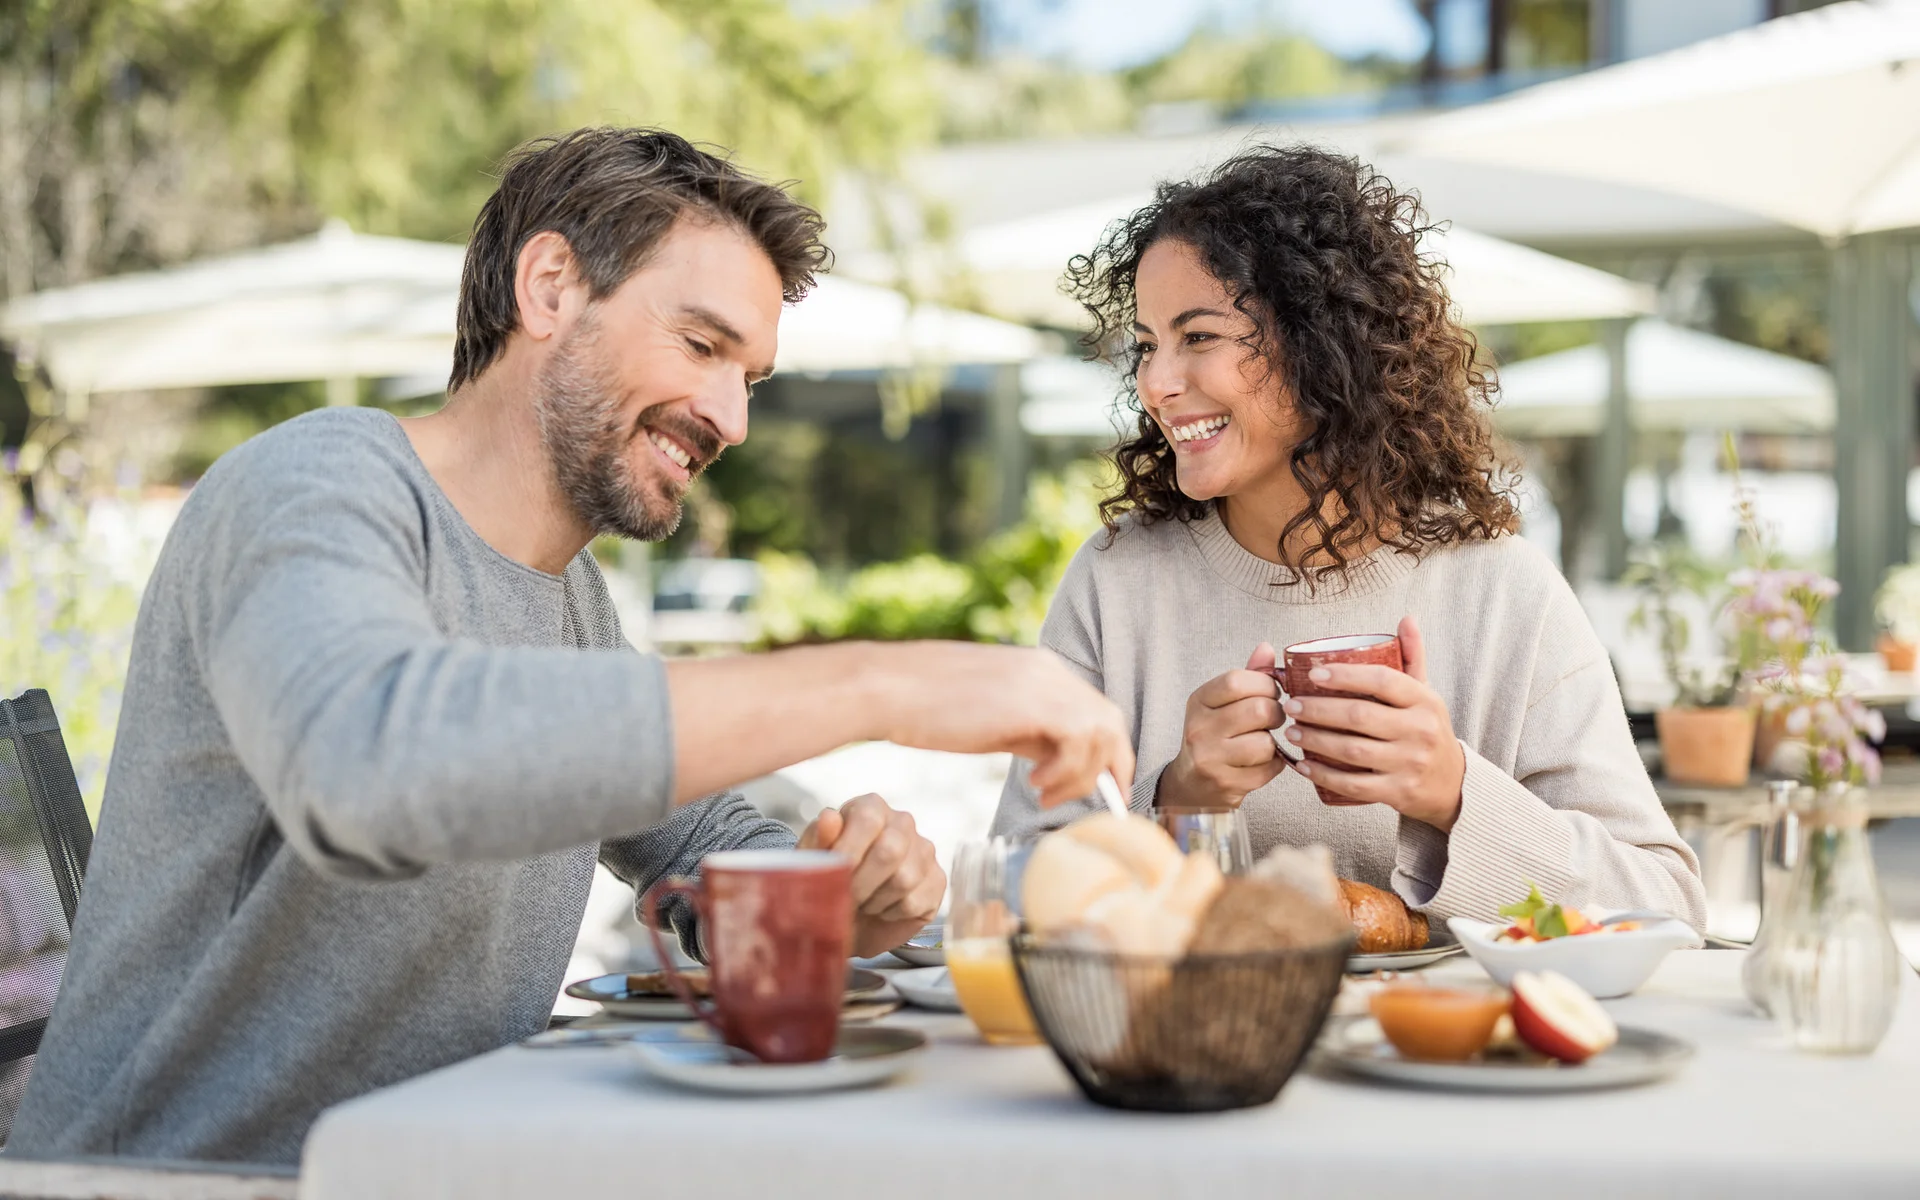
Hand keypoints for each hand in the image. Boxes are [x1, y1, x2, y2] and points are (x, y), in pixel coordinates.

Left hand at [798, 793, 945, 958]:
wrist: (850, 917)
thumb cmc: (830, 880)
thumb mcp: (813, 860)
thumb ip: (817, 838)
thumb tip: (829, 818)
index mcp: (871, 807)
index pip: (868, 820)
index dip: (849, 852)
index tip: (832, 876)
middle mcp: (903, 822)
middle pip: (889, 851)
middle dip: (861, 883)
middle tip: (845, 898)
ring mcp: (924, 851)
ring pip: (903, 880)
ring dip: (874, 901)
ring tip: (862, 901)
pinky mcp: (937, 881)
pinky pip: (915, 902)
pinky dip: (890, 914)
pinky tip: (880, 909)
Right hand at [874, 642, 1133, 807]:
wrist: (887, 688)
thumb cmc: (924, 707)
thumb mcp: (990, 720)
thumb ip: (1028, 732)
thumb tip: (1055, 759)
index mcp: (1039, 670)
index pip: (1095, 710)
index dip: (1105, 752)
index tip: (1097, 786)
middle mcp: (1049, 670)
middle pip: (1111, 720)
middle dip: (1109, 767)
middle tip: (1085, 800)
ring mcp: (1043, 682)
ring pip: (1102, 731)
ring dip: (1082, 774)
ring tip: (1045, 794)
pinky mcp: (1033, 701)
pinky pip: (1080, 739)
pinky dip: (1067, 770)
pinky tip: (1034, 783)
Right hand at [1157, 643, 1286, 809]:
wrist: (1191, 785)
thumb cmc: (1213, 737)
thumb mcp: (1221, 703)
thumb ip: (1246, 676)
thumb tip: (1266, 648)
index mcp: (1198, 701)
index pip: (1236, 681)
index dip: (1264, 683)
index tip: (1270, 692)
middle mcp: (1199, 729)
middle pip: (1258, 710)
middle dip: (1276, 713)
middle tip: (1272, 719)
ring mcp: (1210, 759)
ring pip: (1265, 743)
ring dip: (1273, 743)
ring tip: (1263, 742)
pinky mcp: (1226, 784)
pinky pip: (1268, 769)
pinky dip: (1273, 765)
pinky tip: (1260, 763)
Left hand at [1281, 616, 1465, 830]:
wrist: (1452, 784)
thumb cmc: (1428, 730)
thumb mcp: (1426, 694)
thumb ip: (1412, 657)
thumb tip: (1405, 619)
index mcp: (1424, 701)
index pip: (1382, 680)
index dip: (1345, 675)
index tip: (1313, 674)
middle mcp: (1419, 731)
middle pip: (1359, 716)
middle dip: (1318, 710)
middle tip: (1291, 705)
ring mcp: (1409, 763)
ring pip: (1352, 750)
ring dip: (1316, 740)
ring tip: (1292, 731)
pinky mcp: (1398, 792)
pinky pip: (1354, 784)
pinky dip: (1324, 775)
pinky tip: (1303, 765)